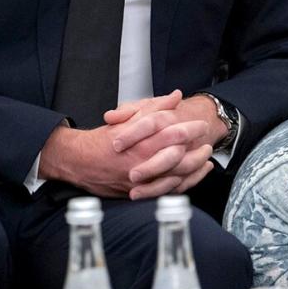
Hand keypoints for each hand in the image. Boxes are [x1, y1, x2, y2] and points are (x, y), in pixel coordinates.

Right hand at [39, 91, 216, 199]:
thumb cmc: (102, 141)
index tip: (202, 125)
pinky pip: (168, 191)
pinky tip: (194, 175)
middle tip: (207, 143)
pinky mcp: (140, 192)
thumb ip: (154, 107)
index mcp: (141, 143)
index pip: (174, 135)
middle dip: (198, 151)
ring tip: (205, 158)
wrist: (80, 163)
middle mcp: (143, 164)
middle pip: (180, 159)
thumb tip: (175, 96)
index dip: (192, 129)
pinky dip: (185, 183)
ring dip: (195, 168)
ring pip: (177, 178)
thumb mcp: (128, 118)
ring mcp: (142, 181)